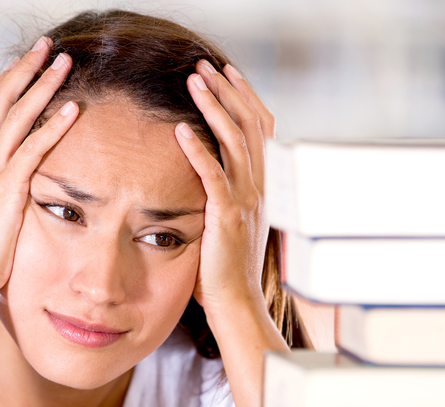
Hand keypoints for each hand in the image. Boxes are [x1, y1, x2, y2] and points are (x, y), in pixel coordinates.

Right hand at [0, 38, 78, 296]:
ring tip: (65, 62)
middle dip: (24, 69)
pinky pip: (32, 149)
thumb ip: (1, 193)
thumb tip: (18, 189)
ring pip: (17, 116)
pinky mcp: (7, 189)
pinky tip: (72, 110)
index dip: (7, 83)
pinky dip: (53, 127)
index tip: (26, 62)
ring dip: (42, 86)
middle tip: (47, 45)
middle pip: (0, 100)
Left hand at [175, 61, 276, 317]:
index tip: (227, 73)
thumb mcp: (230, 223)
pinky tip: (181, 129)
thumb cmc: (225, 269)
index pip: (261, 129)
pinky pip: (214, 175)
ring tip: (194, 81)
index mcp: (263, 187)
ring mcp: (247, 201)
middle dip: (228, 90)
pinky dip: (198, 150)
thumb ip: (225, 195)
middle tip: (205, 65)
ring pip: (235, 141)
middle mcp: (260, 188)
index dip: (246, 98)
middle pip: (250, 125)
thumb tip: (207, 175)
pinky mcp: (228, 217)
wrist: (237, 303)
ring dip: (214, 107)